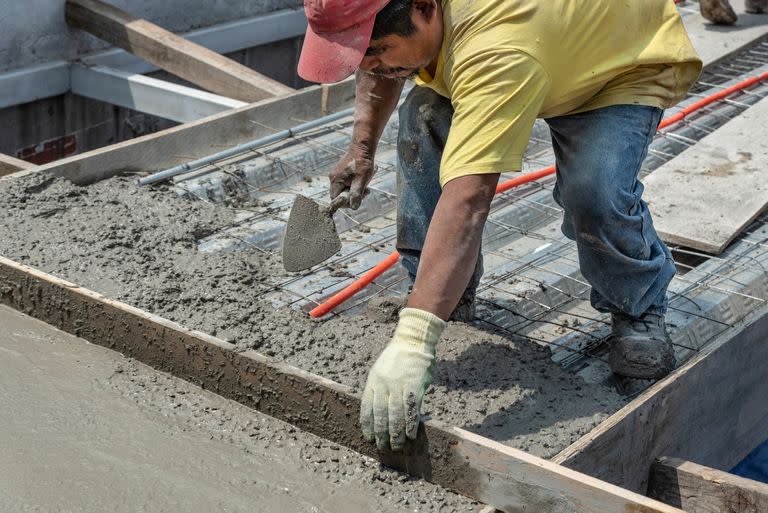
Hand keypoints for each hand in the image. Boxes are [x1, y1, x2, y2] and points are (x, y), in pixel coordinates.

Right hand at [329, 144, 374, 209]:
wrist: (363, 148)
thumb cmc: (362, 164)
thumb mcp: (361, 181)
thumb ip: (356, 195)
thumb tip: (354, 207)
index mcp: (335, 180)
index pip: (335, 200)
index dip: (346, 202)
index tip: (358, 198)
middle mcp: (333, 178)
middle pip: (340, 195)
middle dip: (352, 196)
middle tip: (365, 191)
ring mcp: (337, 175)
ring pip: (344, 190)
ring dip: (355, 190)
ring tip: (365, 184)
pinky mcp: (342, 173)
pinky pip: (346, 184)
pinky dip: (355, 185)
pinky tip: (362, 180)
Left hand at [360, 308, 445, 450]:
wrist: (412, 341)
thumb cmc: (396, 357)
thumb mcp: (379, 370)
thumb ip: (378, 389)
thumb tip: (378, 411)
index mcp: (373, 381)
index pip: (367, 408)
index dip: (367, 425)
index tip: (369, 437)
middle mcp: (384, 385)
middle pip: (380, 415)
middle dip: (381, 433)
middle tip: (383, 447)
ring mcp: (399, 386)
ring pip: (395, 415)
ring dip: (395, 433)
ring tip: (396, 446)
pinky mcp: (414, 387)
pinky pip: (411, 409)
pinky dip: (410, 424)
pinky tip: (410, 435)